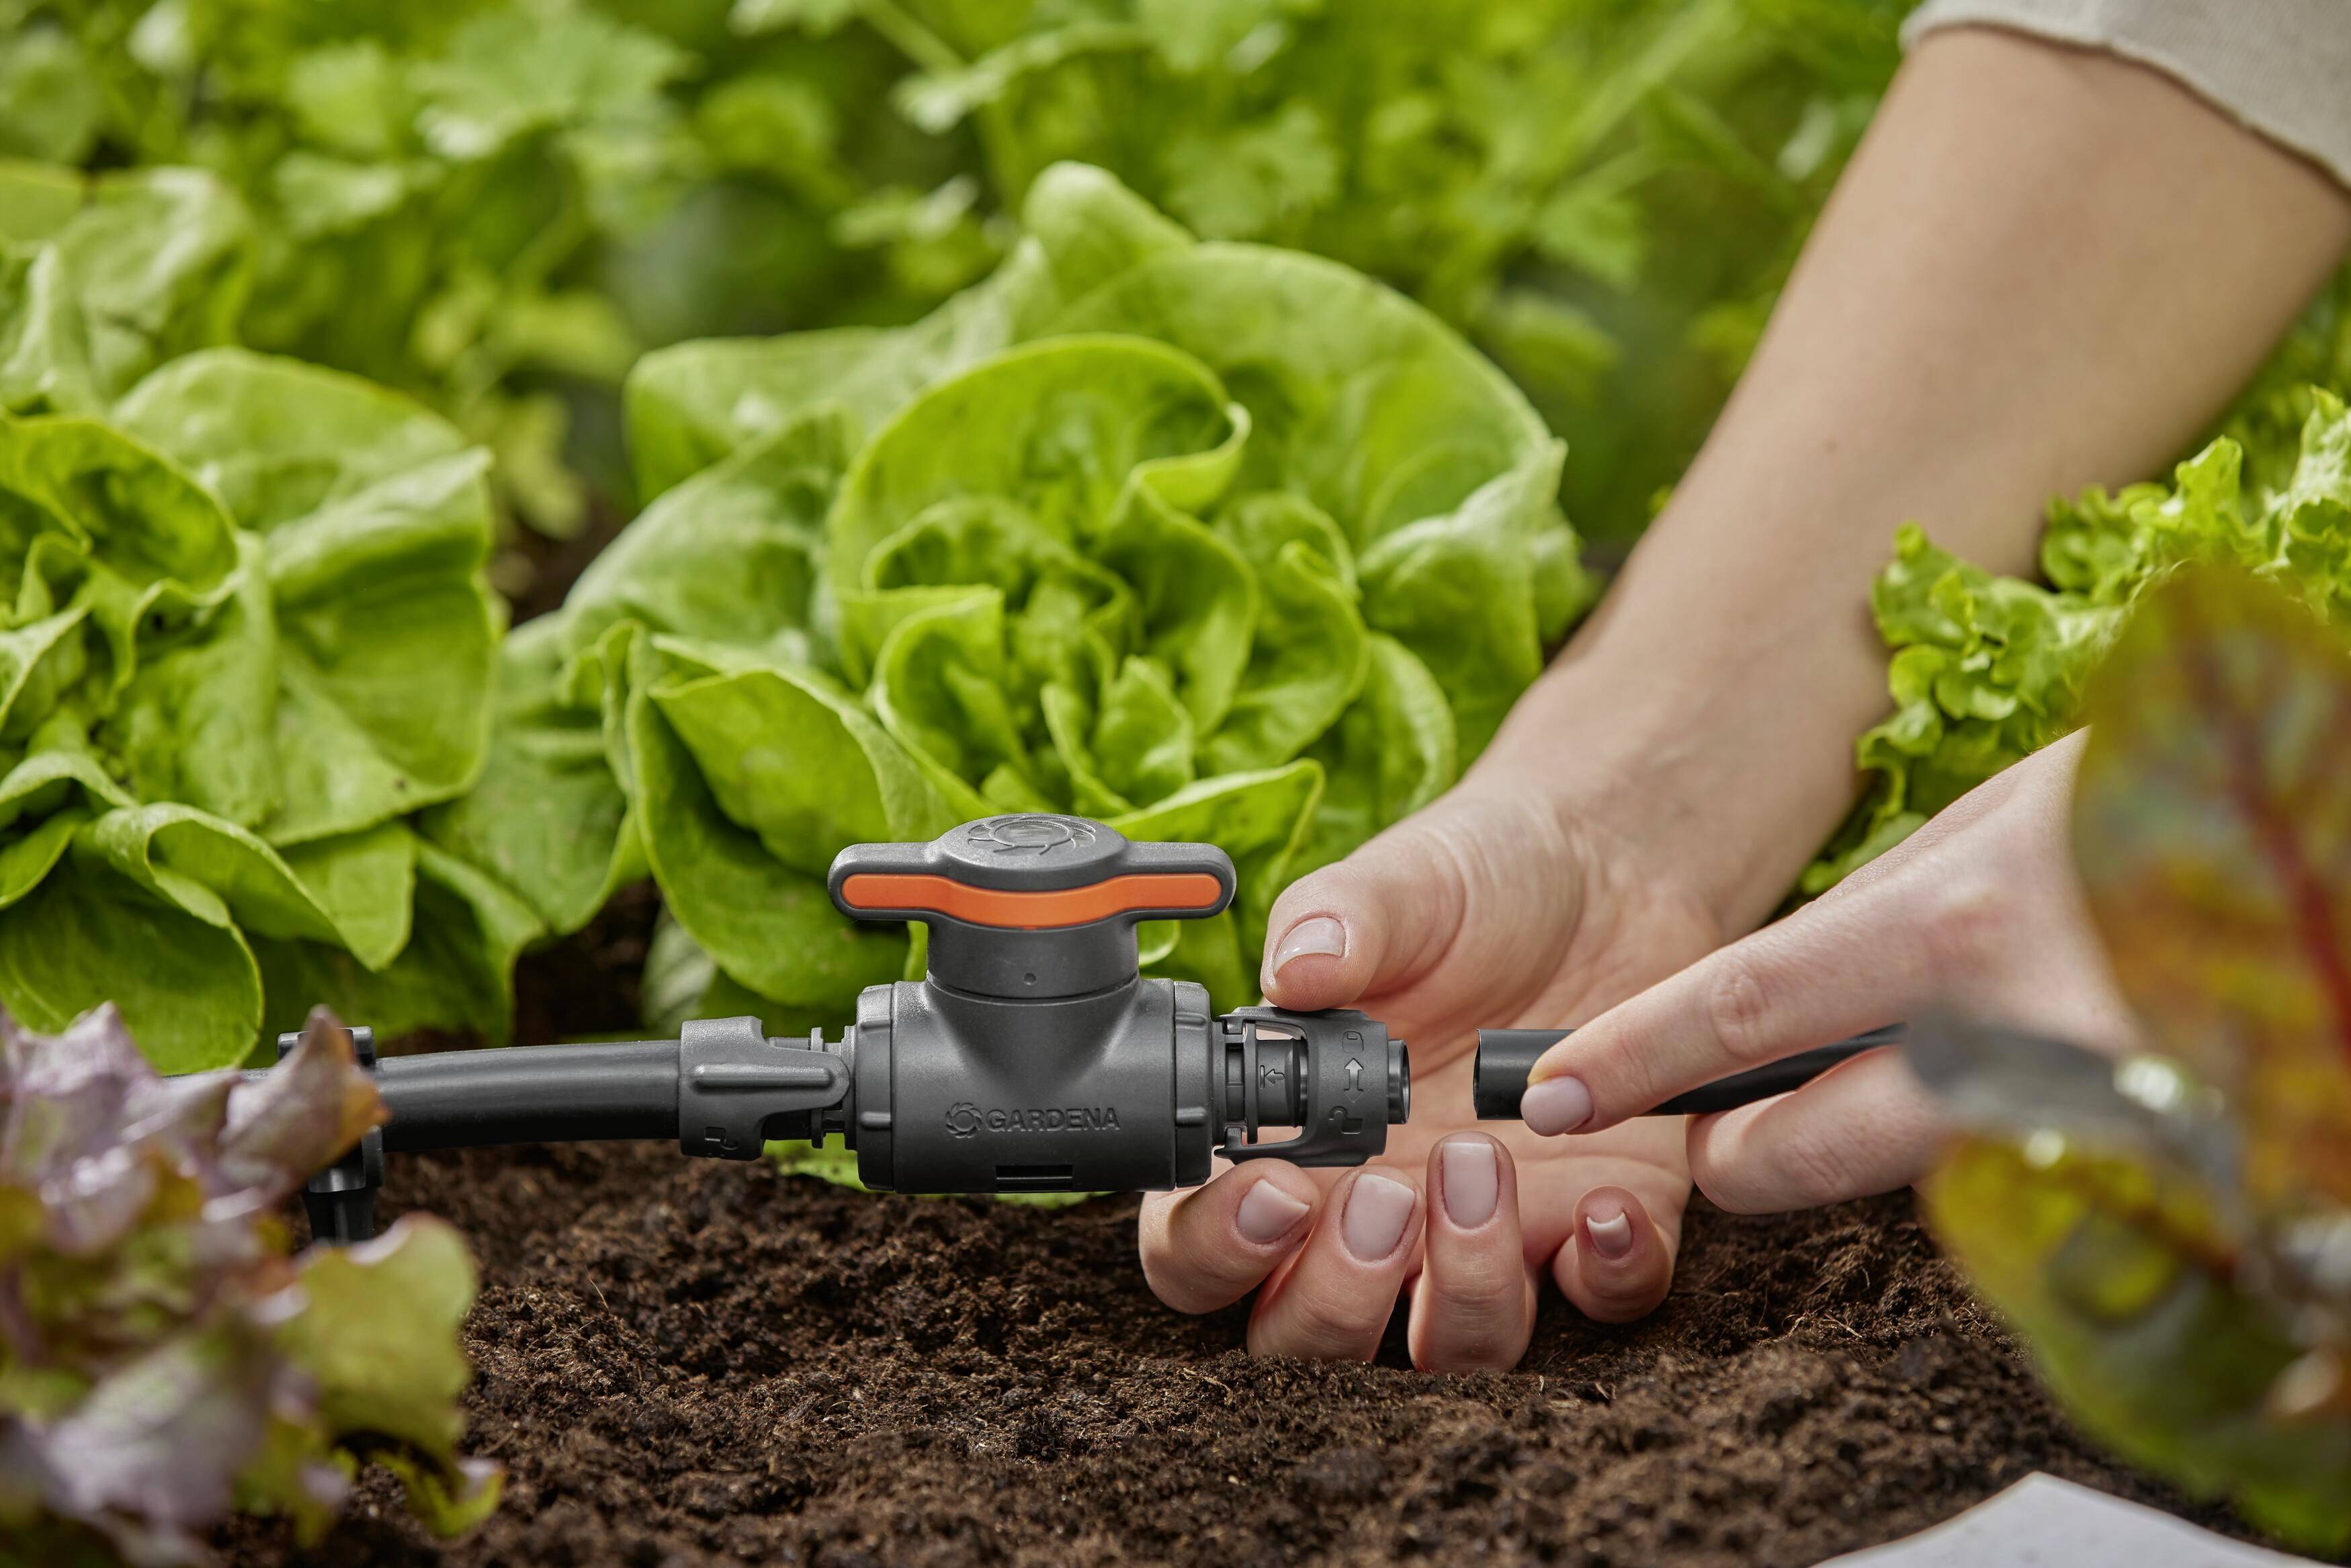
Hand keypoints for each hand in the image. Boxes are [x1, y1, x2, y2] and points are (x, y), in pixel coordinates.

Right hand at [1137, 770, 1720, 1371]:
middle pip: (1304, 1341)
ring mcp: (1479, 1239)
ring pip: (1447, 1351)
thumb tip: (1295, 968)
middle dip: (1334, 1299)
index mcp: (1283, 1143)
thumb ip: (1336, 922)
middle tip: (1383, 1196)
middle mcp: (1367, 1216)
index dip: (1216, 1250)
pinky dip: (1606, 1274)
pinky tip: (1604, 1203)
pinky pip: (1597, 1303)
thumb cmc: (1472, 884)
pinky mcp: (1591, 1228)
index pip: (1197, 1248)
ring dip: (1462, 1288)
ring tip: (1483, 1161)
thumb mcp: (1398, 884)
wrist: (1606, 871)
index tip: (1277, 1191)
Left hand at [1520, 732, 2138, 1212]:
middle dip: (1737, 1159)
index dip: (1640, 1054)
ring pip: (1918, 1175)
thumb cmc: (2156, 802)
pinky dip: (1975, 1157)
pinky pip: (2020, 1185)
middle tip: (1701, 1144)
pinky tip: (1983, 1106)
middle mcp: (2023, 1026)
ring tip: (1818, 1121)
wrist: (2323, 837)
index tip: (1556, 1084)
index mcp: (1962, 919)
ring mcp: (2097, 1109)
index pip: (1752, 1005)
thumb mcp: (2005, 815)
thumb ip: (1891, 908)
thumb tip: (1787, 992)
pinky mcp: (2156, 1162)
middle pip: (1819, 1145)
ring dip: (1856, 1154)